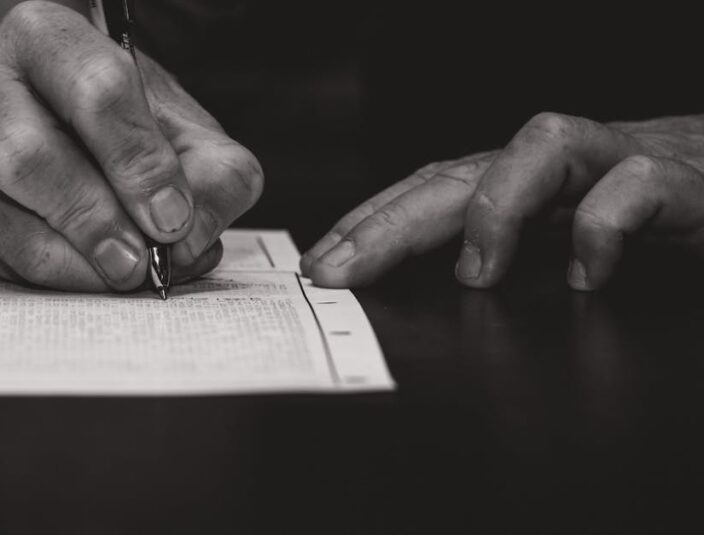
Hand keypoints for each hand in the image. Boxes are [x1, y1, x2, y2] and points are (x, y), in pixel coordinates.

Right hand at [0, 1, 261, 290]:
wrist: (52, 120)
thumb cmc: (123, 122)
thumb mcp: (185, 129)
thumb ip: (215, 174)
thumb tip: (193, 237)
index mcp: (47, 36)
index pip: (95, 92)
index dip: (139, 163)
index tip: (172, 218)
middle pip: (28, 156)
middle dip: (95, 220)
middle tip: (140, 262)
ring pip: (3, 218)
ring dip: (74, 263)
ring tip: (125, 275)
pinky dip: (50, 279)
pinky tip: (90, 274)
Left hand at [301, 113, 703, 289]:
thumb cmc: (654, 207)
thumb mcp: (567, 235)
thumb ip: (510, 255)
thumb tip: (441, 296)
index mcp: (523, 180)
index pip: (430, 188)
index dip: (370, 220)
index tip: (320, 263)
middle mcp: (558, 164)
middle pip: (459, 172)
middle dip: (390, 220)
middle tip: (339, 271)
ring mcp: (617, 160)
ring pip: (542, 146)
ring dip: (497, 207)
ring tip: (474, 273)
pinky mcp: (681, 178)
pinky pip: (636, 183)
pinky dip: (604, 227)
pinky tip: (586, 277)